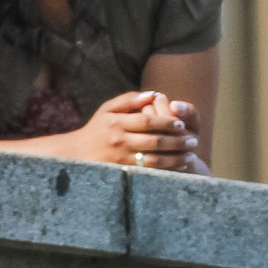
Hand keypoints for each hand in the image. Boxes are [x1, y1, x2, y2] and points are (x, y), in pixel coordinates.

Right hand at [77, 90, 199, 170]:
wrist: (75, 155)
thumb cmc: (96, 129)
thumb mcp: (107, 109)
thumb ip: (130, 100)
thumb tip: (154, 94)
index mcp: (117, 122)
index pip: (147, 121)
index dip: (167, 122)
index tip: (182, 124)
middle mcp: (118, 140)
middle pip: (154, 141)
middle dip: (177, 142)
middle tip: (193, 141)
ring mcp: (119, 159)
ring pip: (153, 160)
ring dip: (175, 159)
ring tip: (191, 157)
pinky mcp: (121, 173)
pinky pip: (147, 173)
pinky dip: (165, 171)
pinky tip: (177, 169)